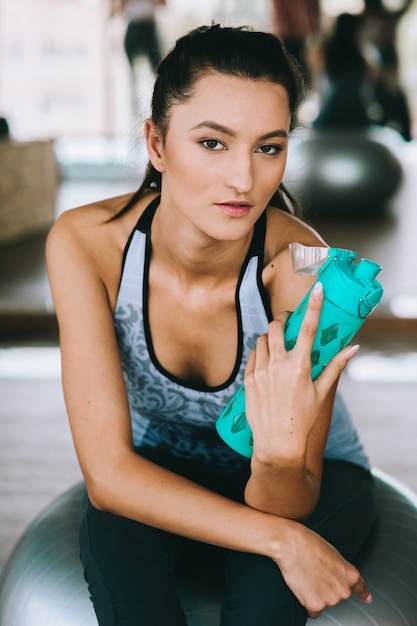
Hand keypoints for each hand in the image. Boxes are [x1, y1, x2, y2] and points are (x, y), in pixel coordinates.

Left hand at [244, 282, 358, 461]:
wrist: (277, 443)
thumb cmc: (303, 418)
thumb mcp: (321, 392)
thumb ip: (336, 367)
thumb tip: (353, 348)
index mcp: (299, 367)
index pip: (308, 329)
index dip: (313, 306)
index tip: (317, 290)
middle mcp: (278, 365)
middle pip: (276, 327)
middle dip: (282, 320)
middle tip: (288, 321)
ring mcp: (260, 371)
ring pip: (262, 340)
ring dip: (270, 336)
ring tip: (278, 345)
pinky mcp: (248, 379)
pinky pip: (253, 356)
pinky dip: (260, 352)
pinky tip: (267, 360)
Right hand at [275, 521, 371, 617]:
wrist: (292, 545)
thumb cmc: (309, 544)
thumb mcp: (333, 554)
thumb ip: (340, 570)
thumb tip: (340, 577)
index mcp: (350, 575)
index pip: (360, 588)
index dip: (363, 594)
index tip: (366, 599)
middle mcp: (344, 590)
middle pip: (337, 596)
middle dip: (327, 589)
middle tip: (315, 574)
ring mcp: (331, 599)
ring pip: (324, 603)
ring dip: (316, 595)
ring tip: (308, 576)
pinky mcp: (315, 605)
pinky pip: (313, 612)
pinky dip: (308, 603)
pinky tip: (304, 589)